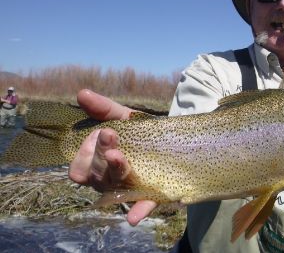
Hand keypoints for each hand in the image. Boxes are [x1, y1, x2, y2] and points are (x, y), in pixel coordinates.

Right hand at [68, 89, 157, 224]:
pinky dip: (138, 212)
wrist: (173, 139)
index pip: (81, 166)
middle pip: (97, 176)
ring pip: (117, 189)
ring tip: (120, 159)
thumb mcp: (122, 117)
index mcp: (97, 162)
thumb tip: (82, 93)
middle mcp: (108, 179)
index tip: (104, 132)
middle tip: (113, 141)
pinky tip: (134, 218)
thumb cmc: (139, 131)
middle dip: (103, 157)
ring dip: (116, 174)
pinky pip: (142, 206)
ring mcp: (129, 188)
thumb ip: (103, 108)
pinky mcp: (151, 195)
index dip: (86, 153)